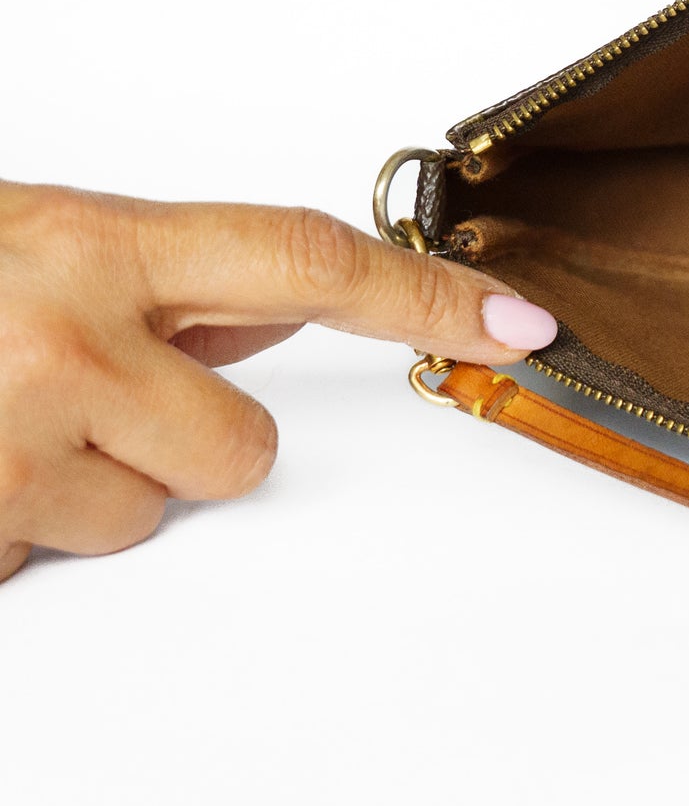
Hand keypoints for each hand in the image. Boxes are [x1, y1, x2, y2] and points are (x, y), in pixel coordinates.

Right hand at [0, 179, 555, 585]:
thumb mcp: (36, 240)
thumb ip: (160, 280)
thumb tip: (277, 319)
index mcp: (95, 247)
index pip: (311, 265)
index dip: (427, 295)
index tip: (519, 321)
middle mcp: (64, 348)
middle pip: (244, 450)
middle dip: (182, 436)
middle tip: (76, 394)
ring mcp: (7, 455)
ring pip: (146, 518)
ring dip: (83, 486)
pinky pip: (48, 564)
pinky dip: (12, 532)